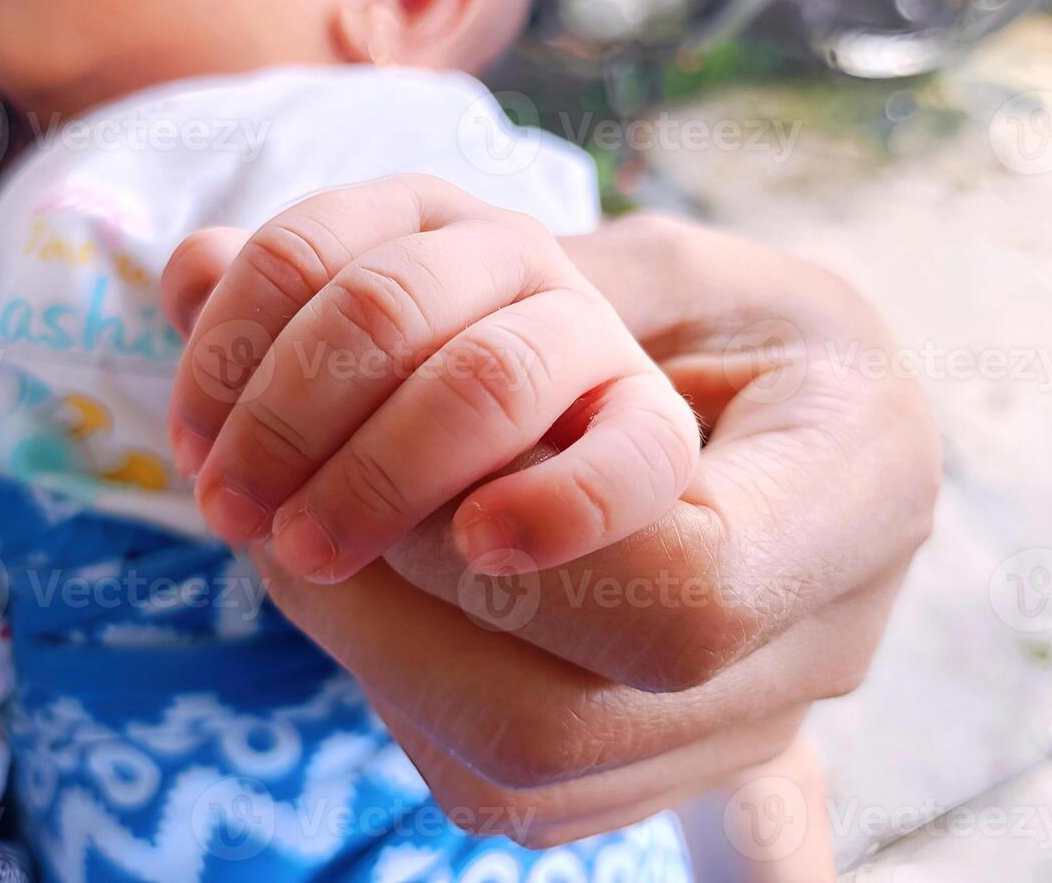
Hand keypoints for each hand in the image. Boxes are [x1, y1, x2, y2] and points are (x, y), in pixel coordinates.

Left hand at [163, 181, 941, 845]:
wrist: (821, 447)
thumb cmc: (753, 329)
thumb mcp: (674, 268)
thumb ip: (474, 268)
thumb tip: (191, 265)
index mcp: (860, 481)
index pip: (696, 586)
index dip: (539, 549)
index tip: (429, 487)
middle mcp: (813, 642)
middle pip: (571, 715)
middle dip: (388, 600)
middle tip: (274, 503)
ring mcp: (736, 729)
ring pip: (521, 773)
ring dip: (362, 647)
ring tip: (285, 534)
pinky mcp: (654, 768)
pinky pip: (507, 784)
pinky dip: (395, 678)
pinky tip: (344, 589)